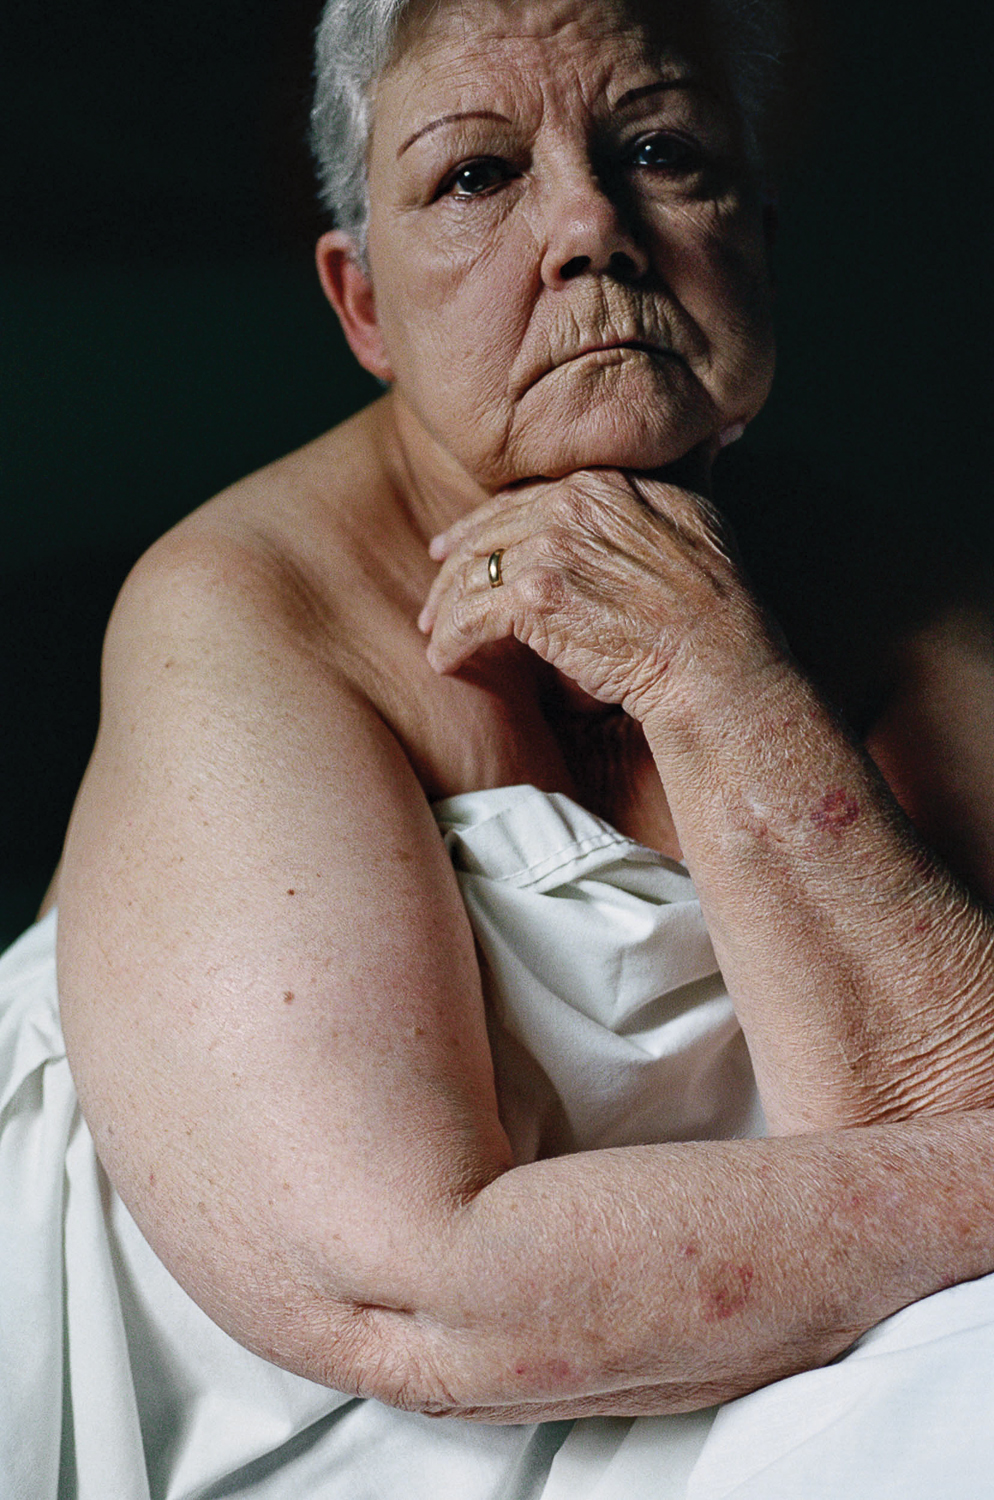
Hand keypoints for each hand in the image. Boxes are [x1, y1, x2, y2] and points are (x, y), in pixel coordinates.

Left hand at [418, 468, 783, 725]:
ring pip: (471, 574)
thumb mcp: (705, 511)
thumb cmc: (715, 600)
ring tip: (434, 633)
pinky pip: (469, 619)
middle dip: (454, 567)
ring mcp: (549, 551)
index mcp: (600, 482)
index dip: (485, 524)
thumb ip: (689, 468)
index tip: (457, 543)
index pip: (521, 499)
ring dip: (445, 609)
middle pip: (487, 534)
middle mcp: (570, 505)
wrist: (714, 659)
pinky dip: (451, 643)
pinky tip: (444, 661)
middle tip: (435, 596)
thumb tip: (717, 429)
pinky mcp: (533, 601)